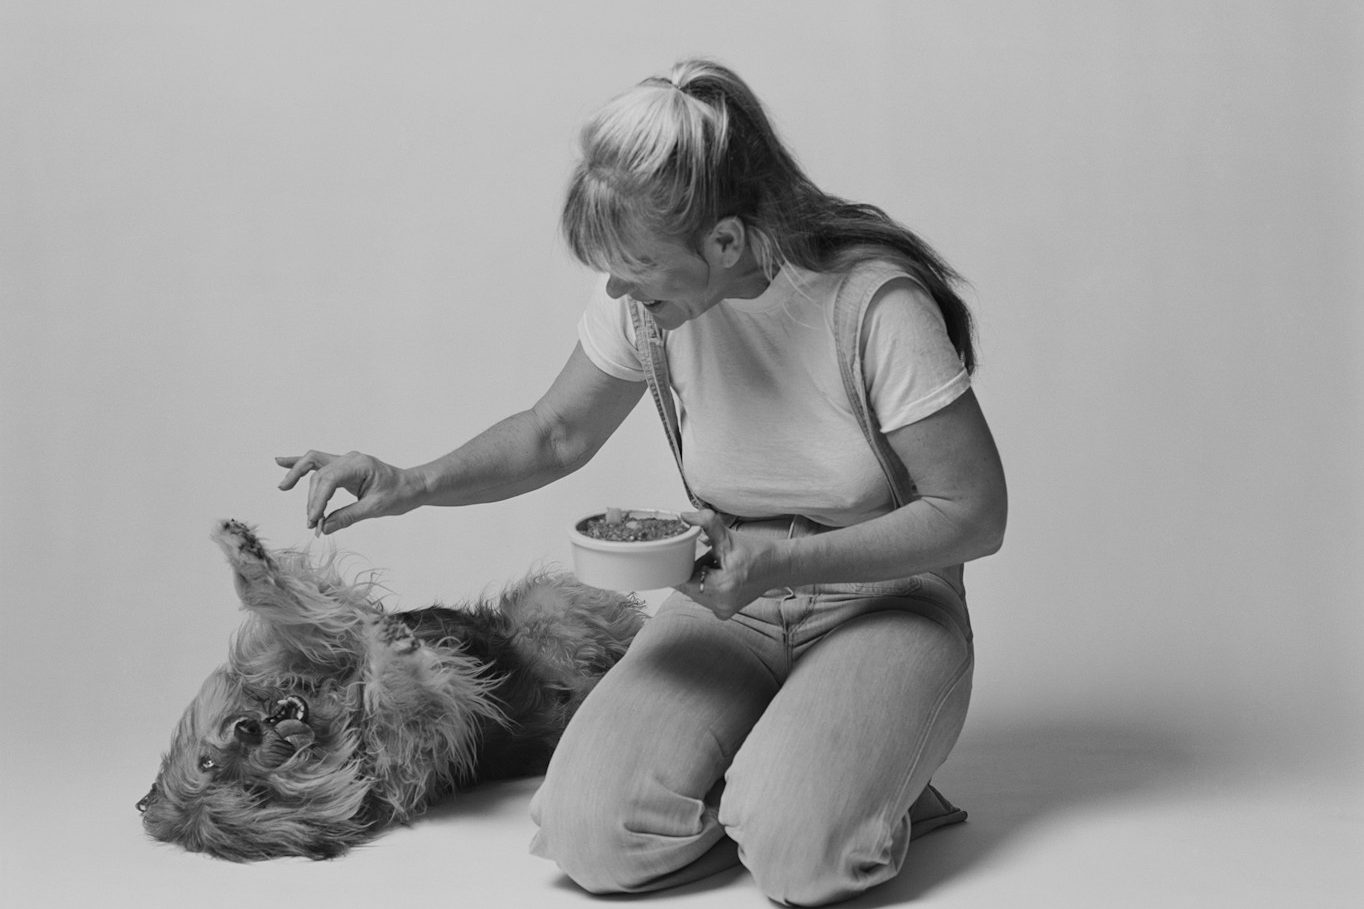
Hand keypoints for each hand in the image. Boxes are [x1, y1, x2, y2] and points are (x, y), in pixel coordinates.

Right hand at [275, 450, 414, 534]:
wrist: (412, 486)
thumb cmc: (399, 494)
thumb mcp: (376, 508)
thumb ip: (348, 516)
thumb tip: (324, 527)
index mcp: (359, 464)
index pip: (329, 479)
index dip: (317, 500)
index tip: (313, 520)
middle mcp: (350, 459)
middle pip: (319, 474)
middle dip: (312, 500)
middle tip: (312, 524)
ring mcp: (345, 461)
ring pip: (314, 467)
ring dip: (301, 482)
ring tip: (286, 492)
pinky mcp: (343, 468)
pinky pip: (317, 464)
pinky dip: (300, 465)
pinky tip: (281, 463)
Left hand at [673, 510, 781, 619]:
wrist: (779, 566)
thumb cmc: (757, 552)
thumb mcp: (728, 536)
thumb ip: (706, 523)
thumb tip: (684, 516)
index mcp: (721, 587)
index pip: (682, 581)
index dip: (678, 566)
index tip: (679, 554)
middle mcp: (720, 605)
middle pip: (688, 586)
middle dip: (691, 569)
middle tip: (707, 556)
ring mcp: (722, 611)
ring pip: (695, 591)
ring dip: (699, 577)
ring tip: (716, 565)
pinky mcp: (724, 612)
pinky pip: (705, 596)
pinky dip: (707, 584)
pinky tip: (721, 574)